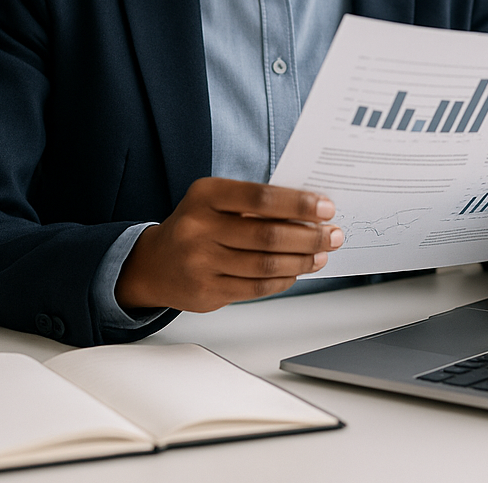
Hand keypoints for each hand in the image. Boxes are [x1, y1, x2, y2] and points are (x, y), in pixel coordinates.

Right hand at [115, 178, 342, 312]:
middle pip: (268, 235)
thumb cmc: (197, 224)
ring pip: (266, 265)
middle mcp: (200, 228)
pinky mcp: (207, 292)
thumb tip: (308, 210)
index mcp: (206, 196)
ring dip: (302, 260)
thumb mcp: (216, 200)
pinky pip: (256, 287)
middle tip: (333, 234)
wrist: (154, 264)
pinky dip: (284, 279)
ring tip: (322, 254)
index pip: (261, 198)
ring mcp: (201, 263)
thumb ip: (254, 203)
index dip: (298, 203)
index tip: (326, 208)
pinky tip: (297, 271)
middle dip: (309, 236)